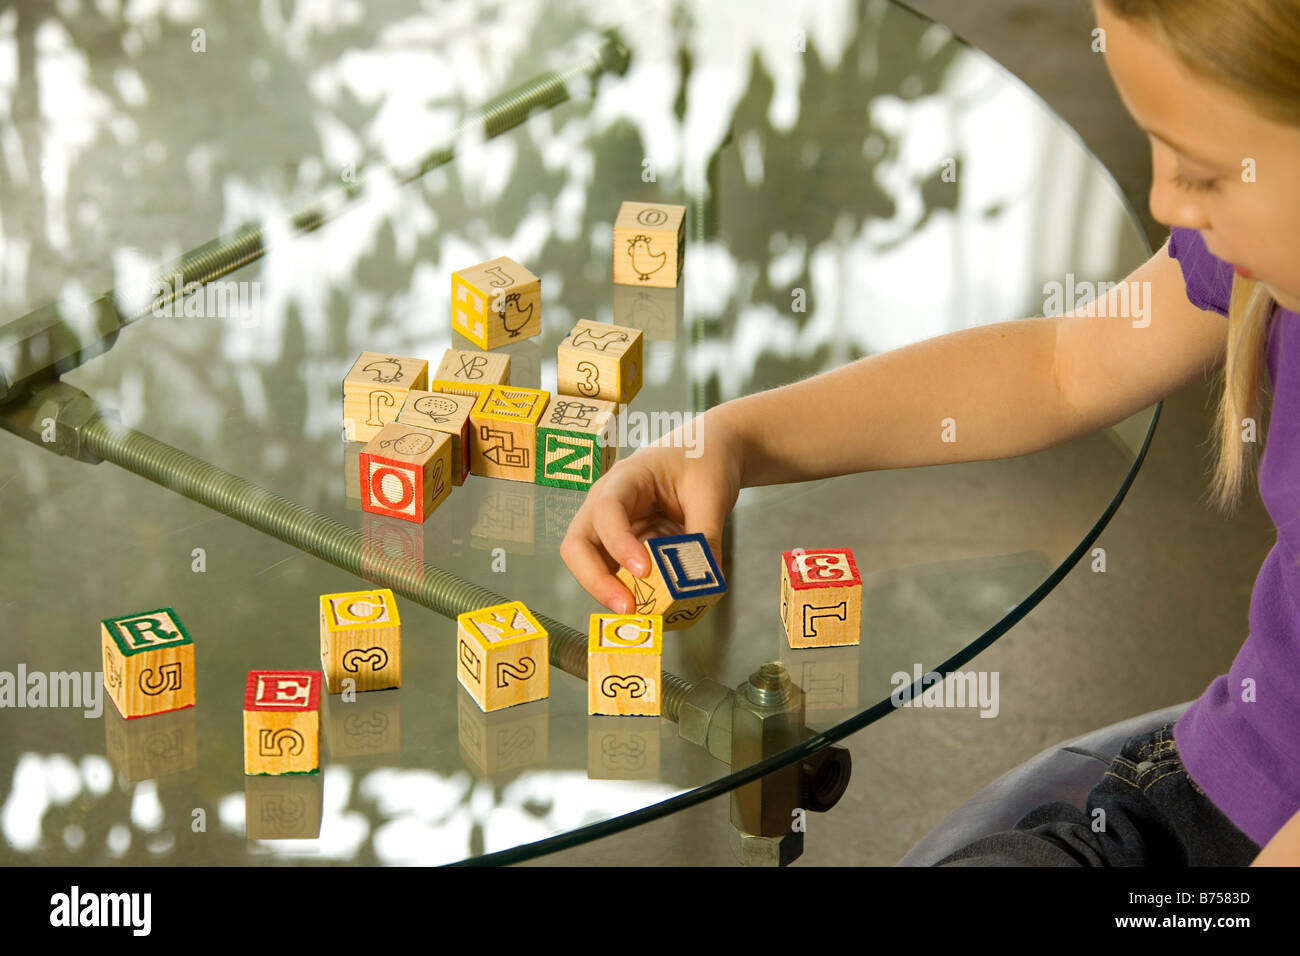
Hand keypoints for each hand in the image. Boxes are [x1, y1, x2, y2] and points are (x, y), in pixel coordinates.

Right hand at [560, 416, 741, 612]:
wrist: (710, 450)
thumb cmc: (704, 459)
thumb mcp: (712, 494)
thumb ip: (706, 536)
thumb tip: (707, 581)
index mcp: (627, 476)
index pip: (606, 510)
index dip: (619, 543)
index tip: (644, 570)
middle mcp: (607, 501)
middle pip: (578, 543)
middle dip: (595, 579)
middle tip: (627, 607)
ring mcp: (613, 525)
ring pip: (591, 562)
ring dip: (610, 590)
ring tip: (642, 614)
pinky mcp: (626, 544)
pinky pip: (616, 571)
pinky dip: (629, 590)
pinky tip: (653, 604)